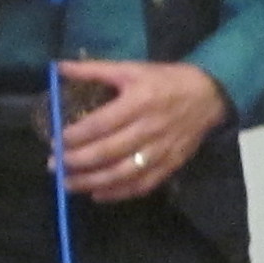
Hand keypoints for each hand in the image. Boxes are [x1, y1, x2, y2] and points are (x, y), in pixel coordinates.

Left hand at [52, 59, 229, 200]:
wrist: (209, 96)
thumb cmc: (166, 80)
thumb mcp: (131, 68)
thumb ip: (94, 70)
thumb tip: (58, 68)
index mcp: (139, 102)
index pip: (100, 124)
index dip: (75, 135)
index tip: (56, 141)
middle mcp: (149, 129)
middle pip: (108, 152)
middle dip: (77, 161)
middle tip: (54, 166)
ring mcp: (160, 151)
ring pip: (122, 173)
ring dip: (92, 182)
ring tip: (68, 184)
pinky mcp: (170, 165)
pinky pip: (142, 185)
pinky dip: (119, 193)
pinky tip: (98, 194)